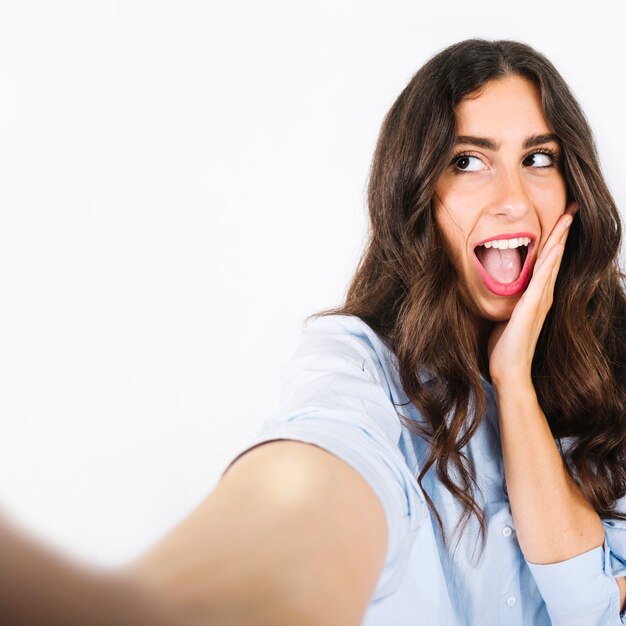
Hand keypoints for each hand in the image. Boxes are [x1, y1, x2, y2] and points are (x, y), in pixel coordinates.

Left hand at [488, 201, 577, 386]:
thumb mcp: (507, 316)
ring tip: (567, 218)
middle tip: (573, 209)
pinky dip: (549, 262)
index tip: (561, 220)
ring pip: (552, 264)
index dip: (555, 240)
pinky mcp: (531, 308)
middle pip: (555, 257)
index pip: (548, 262)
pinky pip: (542, 280)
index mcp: (537, 297)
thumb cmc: (506, 346)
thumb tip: (503, 292)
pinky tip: (555, 247)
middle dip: (563, 232)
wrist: (509, 370)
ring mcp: (540, 301)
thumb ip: (510, 302)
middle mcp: (543, 296)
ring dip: (559, 240)